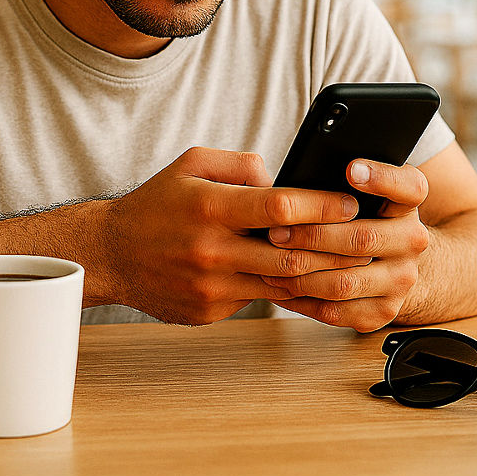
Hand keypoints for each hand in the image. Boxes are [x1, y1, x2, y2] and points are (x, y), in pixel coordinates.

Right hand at [98, 147, 369, 324]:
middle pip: (289, 255)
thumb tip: (283, 179)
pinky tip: (311, 285)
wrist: (110, 254)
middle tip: (365, 240)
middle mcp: (211, 249)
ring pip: (280, 285)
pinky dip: (286, 292)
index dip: (321, 205)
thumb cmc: (157, 203)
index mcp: (210, 207)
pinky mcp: (209, 311)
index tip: (350, 204)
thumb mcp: (192, 164)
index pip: (279, 207)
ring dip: (318, 277)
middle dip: (334, 248)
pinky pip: (259, 301)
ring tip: (349, 265)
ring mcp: (210, 286)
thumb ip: (241, 164)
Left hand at [261, 159, 430, 331]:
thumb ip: (342, 183)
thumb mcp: (364, 195)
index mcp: (408, 204)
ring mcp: (400, 280)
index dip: (381, 177)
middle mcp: (413, 241)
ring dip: (300, 273)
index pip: (409, 186)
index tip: (351, 169)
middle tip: (275, 232)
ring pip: (344, 282)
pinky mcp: (383, 311)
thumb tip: (299, 182)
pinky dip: (302, 300)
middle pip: (361, 239)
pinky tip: (281, 286)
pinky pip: (335, 311)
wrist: (392, 265)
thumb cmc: (364, 220)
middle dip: (311, 236)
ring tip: (269, 261)